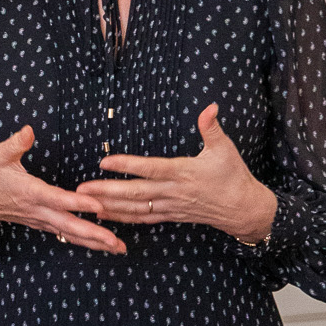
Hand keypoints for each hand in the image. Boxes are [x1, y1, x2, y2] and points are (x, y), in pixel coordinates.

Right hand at [0, 125, 125, 254]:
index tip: (97, 205)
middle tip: (116, 241)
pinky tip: (103, 245)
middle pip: (68, 225)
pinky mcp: (43, 224)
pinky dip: (85, 241)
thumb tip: (29, 130)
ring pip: (70, 234)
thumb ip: (15, 143)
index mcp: (30, 192)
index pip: (56, 198)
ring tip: (119, 248)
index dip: (77, 202)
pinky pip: (66, 235)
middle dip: (93, 234)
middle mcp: (38, 210)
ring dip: (95, 242)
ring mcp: (41, 220)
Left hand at [77, 103, 277, 243]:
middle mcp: (174, 192)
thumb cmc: (233, 176)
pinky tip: (104, 214)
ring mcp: (171, 206)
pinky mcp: (171, 216)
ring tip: (85, 202)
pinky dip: (122, 217)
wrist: (244, 210)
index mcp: (184, 173)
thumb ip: (212, 128)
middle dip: (108, 191)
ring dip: (110, 206)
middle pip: (136, 193)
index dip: (127, 165)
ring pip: (136, 209)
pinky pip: (143, 219)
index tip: (104, 162)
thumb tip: (210, 106)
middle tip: (82, 188)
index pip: (151, 169)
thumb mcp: (225, 149)